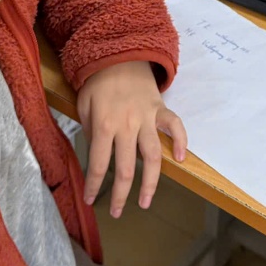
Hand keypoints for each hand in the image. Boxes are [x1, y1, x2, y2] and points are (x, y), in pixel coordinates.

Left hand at [78, 61, 186, 217]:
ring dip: (150, 182)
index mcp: (104, 125)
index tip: (90, 200)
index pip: (98, 164)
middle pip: (126, 168)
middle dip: (120, 195)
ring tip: (145, 202)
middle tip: (117, 212)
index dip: (94, 186)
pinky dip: (182, 142)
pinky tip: (182, 159)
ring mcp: (147, 118)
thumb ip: (90, 131)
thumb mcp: (83, 105)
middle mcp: (127, 126)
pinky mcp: (161, 110)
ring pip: (153, 156)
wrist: (119, 53)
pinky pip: (175, 127)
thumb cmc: (97, 82)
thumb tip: (95, 155)